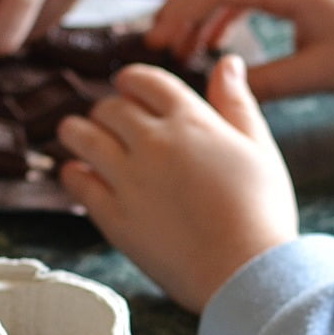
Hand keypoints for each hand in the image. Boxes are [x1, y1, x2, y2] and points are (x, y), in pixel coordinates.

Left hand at [58, 56, 297, 313]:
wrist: (245, 271)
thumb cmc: (261, 212)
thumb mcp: (259, 148)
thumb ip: (237, 103)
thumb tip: (227, 63)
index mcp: (191, 121)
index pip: (146, 81)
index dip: (132, 81)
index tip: (127, 87)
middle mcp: (153, 143)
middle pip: (110, 108)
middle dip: (107, 109)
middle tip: (107, 120)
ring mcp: (128, 178)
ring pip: (81, 136)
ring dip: (75, 131)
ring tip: (75, 134)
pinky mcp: (112, 215)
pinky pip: (76, 181)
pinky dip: (72, 172)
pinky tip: (78, 173)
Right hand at [143, 0, 333, 101]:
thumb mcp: (316, 76)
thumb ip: (263, 84)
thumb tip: (215, 92)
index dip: (178, 13)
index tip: (157, 45)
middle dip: (176, 6)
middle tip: (157, 46)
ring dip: (194, 5)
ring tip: (179, 46)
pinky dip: (219, 7)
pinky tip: (211, 40)